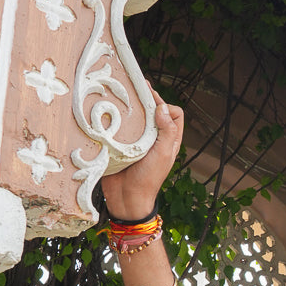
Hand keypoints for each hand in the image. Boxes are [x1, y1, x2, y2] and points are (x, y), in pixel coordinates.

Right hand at [101, 88, 183, 220]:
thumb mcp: (163, 154)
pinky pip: (120, 126)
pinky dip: (117, 117)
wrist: (125, 197)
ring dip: (131, 106)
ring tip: (123, 95)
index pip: (174, 114)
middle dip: (146, 99)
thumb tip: (163, 108)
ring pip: (137, 116)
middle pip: (154, 111)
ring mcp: (137, 140)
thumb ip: (167, 131)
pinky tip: (111, 110)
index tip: (152, 103)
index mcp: (169, 140)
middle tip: (135, 88)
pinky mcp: (121, 143)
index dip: (165, 105)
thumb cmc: (147, 179)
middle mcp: (154, 137)